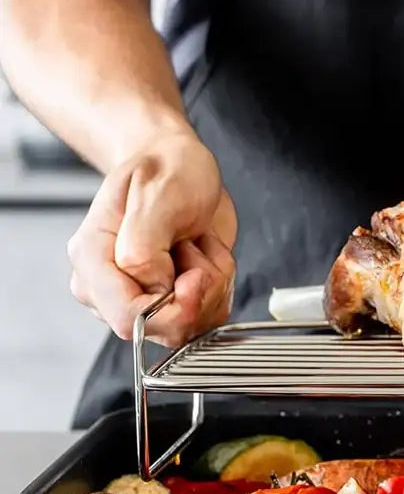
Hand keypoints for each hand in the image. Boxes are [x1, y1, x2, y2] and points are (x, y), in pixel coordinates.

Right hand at [67, 130, 236, 347]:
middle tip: (197, 246)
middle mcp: (110, 287)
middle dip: (198, 292)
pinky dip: (220, 285)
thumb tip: (151, 285)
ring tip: (198, 243)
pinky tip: (206, 254)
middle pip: (163, 328)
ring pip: (191, 324)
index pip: (127, 318)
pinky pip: (207, 316)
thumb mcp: (156, 194)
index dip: (172, 309)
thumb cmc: (164, 170)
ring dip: (213, 283)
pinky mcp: (170, 302)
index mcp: (93, 259)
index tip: (197, 276)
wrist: (179, 165)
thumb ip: (144, 246)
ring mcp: (140, 297)